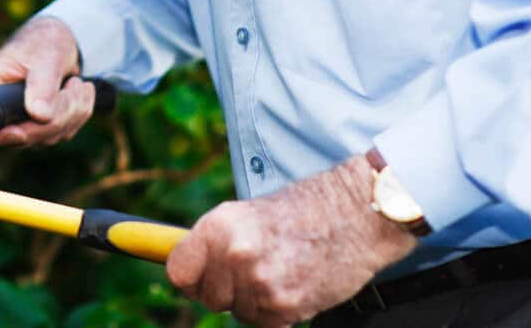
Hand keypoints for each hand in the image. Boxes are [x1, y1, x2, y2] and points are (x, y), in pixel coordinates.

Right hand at [0, 16, 96, 145]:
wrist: (60, 42)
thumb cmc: (45, 40)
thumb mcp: (46, 55)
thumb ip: (42, 85)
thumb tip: (40, 116)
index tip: (21, 133)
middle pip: (21, 136)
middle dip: (56, 116)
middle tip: (75, 84)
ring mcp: (18, 121)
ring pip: (46, 137)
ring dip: (72, 112)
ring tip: (77, 82)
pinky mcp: (38, 127)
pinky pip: (61, 134)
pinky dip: (78, 114)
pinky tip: (80, 92)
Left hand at [165, 155, 417, 326]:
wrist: (352, 217)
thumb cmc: (298, 213)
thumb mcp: (245, 214)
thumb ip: (213, 243)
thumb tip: (184, 271)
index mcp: (219, 226)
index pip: (179, 273)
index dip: (192, 278)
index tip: (202, 277)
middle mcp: (235, 254)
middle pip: (208, 298)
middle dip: (226, 290)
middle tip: (253, 268)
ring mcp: (259, 284)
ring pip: (237, 312)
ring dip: (253, 301)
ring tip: (279, 270)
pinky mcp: (284, 308)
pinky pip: (263, 323)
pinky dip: (275, 312)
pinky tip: (292, 285)